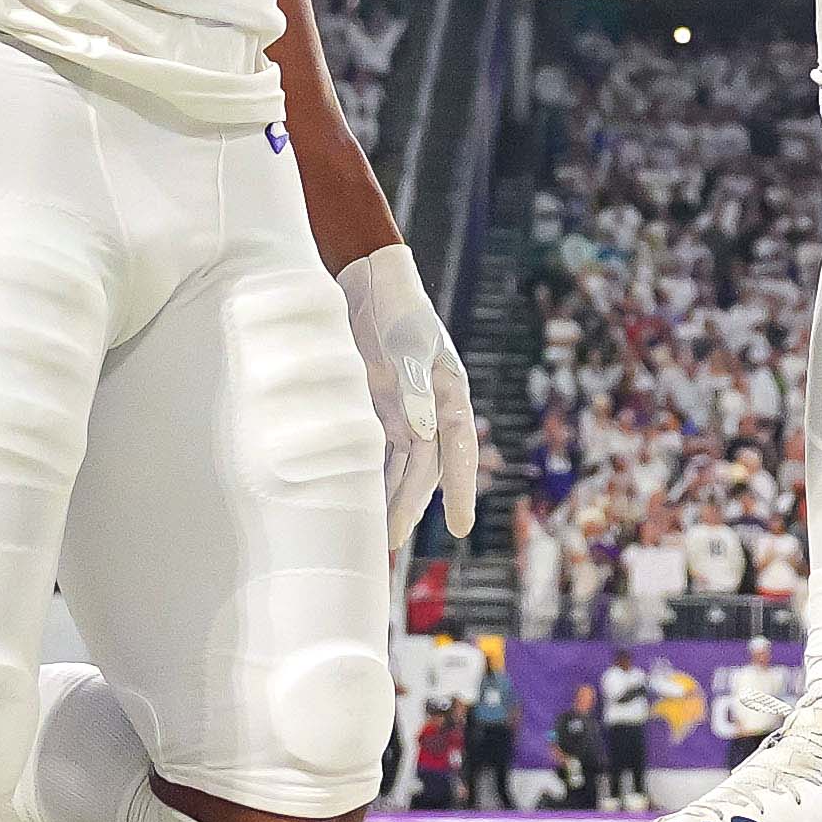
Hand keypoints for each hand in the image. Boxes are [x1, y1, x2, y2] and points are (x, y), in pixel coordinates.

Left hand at [339, 241, 482, 543]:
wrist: (370, 278)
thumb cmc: (398, 307)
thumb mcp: (408, 343)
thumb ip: (416, 387)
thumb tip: (424, 433)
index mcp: (451, 393)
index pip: (459, 450)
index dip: (461, 489)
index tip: (462, 527)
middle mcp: (431, 408)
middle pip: (424, 466)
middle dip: (410, 505)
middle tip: (389, 543)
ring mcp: (405, 408)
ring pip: (401, 465)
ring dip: (391, 497)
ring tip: (377, 536)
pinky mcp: (380, 406)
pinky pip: (379, 451)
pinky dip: (372, 476)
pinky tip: (359, 499)